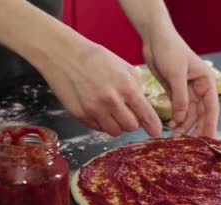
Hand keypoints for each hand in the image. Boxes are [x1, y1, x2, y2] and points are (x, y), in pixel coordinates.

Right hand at [37, 34, 161, 136]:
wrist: (65, 55)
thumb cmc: (97, 59)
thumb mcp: (124, 68)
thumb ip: (137, 88)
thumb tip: (145, 107)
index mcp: (126, 87)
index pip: (146, 115)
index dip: (153, 126)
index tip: (155, 131)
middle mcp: (111, 100)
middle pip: (131, 127)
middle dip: (133, 122)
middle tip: (129, 113)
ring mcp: (94, 109)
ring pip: (115, 131)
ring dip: (118, 125)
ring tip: (114, 112)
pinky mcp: (81, 115)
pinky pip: (99, 128)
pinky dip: (103, 123)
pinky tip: (100, 110)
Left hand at [143, 31, 218, 137]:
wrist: (155, 39)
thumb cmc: (169, 50)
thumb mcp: (176, 74)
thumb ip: (180, 97)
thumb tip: (182, 118)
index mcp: (207, 81)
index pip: (212, 107)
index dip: (211, 124)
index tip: (210, 140)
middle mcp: (200, 88)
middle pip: (202, 114)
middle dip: (196, 128)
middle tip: (190, 145)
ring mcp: (188, 91)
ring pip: (189, 114)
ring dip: (184, 126)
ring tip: (174, 137)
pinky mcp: (176, 92)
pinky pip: (179, 110)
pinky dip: (176, 119)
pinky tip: (170, 127)